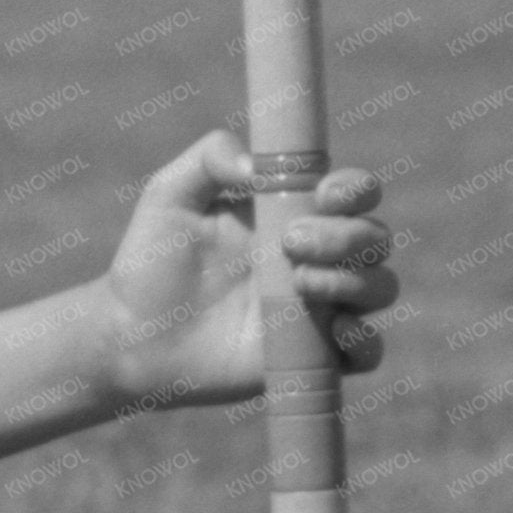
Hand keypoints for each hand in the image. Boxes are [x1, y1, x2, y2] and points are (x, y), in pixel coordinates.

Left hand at [93, 129, 395, 409]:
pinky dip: (366, 340)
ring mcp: (319, 309)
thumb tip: (258, 164)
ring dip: (356, 280)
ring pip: (380, 288)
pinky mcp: (312, 356)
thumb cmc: (151, 262)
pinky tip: (335, 329)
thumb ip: (210, 157)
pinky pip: (368, 352)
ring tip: (301, 283)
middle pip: (375, 238)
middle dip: (345, 235)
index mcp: (294, 215)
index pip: (354, 194)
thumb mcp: (170, 195)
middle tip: (289, 243)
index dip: (355, 189)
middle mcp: (317, 259)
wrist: (132, 336)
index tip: (323, 194)